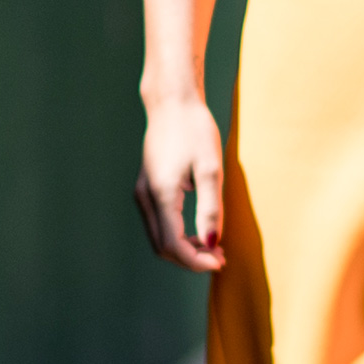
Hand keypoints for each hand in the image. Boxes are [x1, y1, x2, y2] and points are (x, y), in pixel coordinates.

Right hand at [134, 98, 227, 272]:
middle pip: (163, 247)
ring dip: (184, 248)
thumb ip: (210, 209)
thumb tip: (212, 243)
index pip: (174, 245)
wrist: (172, 102)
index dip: (197, 260)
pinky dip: (177, 235)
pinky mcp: (146, 188)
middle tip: (220, 257)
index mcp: (161, 195)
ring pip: (158, 238)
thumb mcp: (211, 169)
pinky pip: (158, 224)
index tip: (221, 261)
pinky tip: (197, 230)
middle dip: (191, 258)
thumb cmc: (195, 130)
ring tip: (212, 246)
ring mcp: (142, 193)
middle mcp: (146, 198)